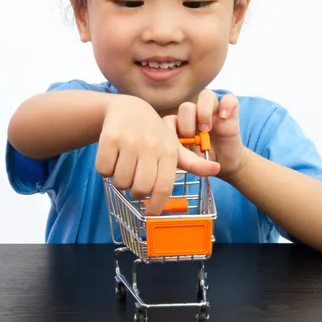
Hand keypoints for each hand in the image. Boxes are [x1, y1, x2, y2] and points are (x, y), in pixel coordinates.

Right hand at [96, 95, 219, 214]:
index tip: (151, 213)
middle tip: (135, 186)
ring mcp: (129, 141)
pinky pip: (104, 170)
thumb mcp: (174, 146)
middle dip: (136, 193)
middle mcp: (150, 146)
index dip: (156, 205)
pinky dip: (105, 171)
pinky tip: (112, 160)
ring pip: (121, 182)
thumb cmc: (154, 134)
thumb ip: (192, 162)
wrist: (128, 109)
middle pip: (140, 189)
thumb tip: (217, 169)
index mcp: (168, 151)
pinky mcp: (110, 138)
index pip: (163, 187)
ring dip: (120, 182)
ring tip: (124, 169)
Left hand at [163, 90, 245, 180]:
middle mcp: (195, 115)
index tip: (175, 146)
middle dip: (187, 123)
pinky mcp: (229, 112)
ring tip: (206, 129)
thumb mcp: (190, 161)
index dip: (170, 131)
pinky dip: (226, 105)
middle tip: (192, 138)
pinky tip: (224, 117)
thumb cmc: (203, 161)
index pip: (170, 120)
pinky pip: (228, 98)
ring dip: (203, 112)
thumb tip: (172, 154)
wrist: (224, 163)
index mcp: (181, 125)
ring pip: (205, 96)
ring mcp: (212, 111)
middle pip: (186, 106)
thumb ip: (181, 156)